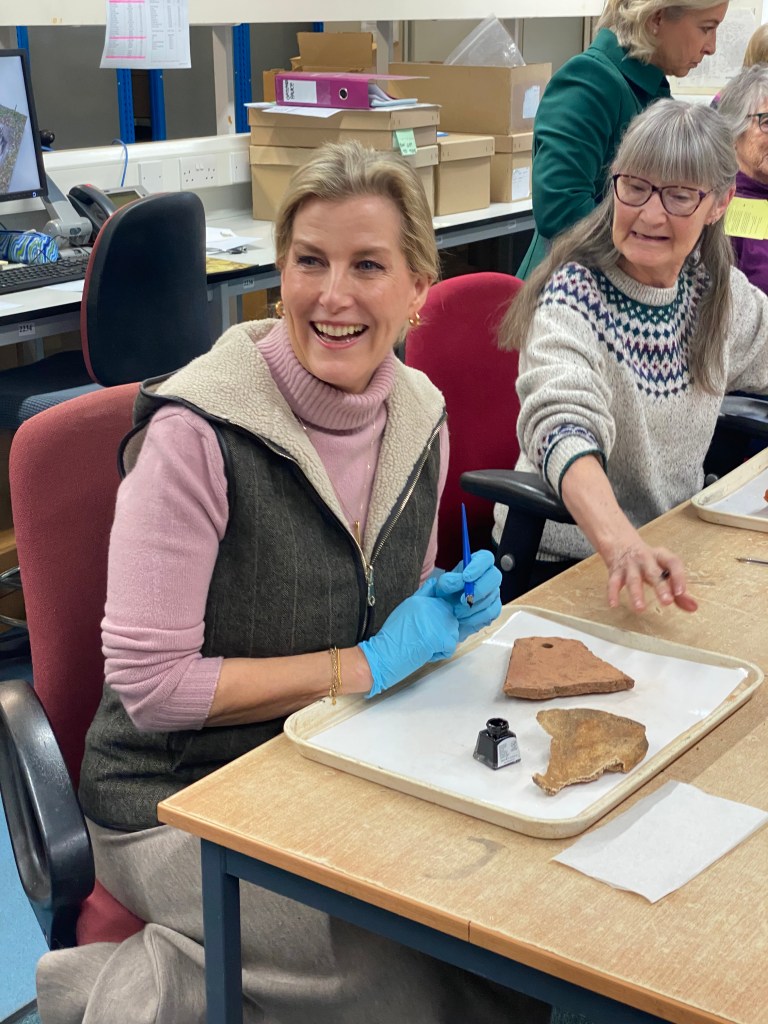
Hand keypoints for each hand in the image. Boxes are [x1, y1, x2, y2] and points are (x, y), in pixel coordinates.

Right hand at [359, 578, 458, 697]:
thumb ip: (421, 601)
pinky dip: (439, 654)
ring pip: (451, 632)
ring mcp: (441, 621)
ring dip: (440, 641)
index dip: (439, 611)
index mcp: (423, 599)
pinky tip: (425, 652)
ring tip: (423, 644)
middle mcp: (434, 606)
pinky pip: (450, 647)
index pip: (441, 599)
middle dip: (441, 628)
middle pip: (449, 616)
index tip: (431, 621)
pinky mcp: (444, 638)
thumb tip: (434, 595)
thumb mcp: (404, 610)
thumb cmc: (391, 637)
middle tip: (423, 636)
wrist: (385, 653)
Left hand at [433, 549, 502, 640]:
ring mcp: (493, 593)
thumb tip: (455, 580)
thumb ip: (446, 581)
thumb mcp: (439, 587)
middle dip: (478, 589)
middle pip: (494, 576)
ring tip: (456, 612)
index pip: (486, 558)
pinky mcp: (494, 609)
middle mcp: (487, 577)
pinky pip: (490, 613)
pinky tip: (463, 619)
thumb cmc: (444, 597)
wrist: (444, 616)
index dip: (478, 566)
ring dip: (472, 607)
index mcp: (474, 565)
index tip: (465, 577)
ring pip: (491, 597)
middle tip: (462, 599)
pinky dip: (475, 618)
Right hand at [604, 541, 697, 613]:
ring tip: (640, 609)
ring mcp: (630, 565)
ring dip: (636, 593)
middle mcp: (646, 559)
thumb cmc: (647, 561)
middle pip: (654, 572)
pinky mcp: (615, 571)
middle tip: (667, 602)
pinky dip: (613, 593)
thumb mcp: (664, 571)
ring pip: (633, 579)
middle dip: (660, 587)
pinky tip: (614, 604)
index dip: (678, 577)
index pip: (673, 563)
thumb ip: (678, 592)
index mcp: (661, 557)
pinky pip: (613, 582)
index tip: (681, 592)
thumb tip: (693, 607)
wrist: (621, 543)